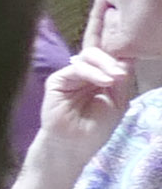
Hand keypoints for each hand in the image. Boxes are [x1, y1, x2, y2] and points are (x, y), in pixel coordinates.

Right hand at [31, 49, 131, 174]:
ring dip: (105, 64)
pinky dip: (93, 73)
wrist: (74, 146)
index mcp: (100, 77)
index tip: (131, 43)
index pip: (108, 55)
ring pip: (88, 56)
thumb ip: (122, 80)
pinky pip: (77, 68)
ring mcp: (71, 76)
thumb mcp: (118, 102)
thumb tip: (128, 58)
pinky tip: (105, 82)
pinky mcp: (57, 80)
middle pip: (99, 52)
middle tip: (122, 74)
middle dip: (113, 59)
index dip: (116, 46)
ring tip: (115, 79)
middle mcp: (85, 73)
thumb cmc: (96, 128)